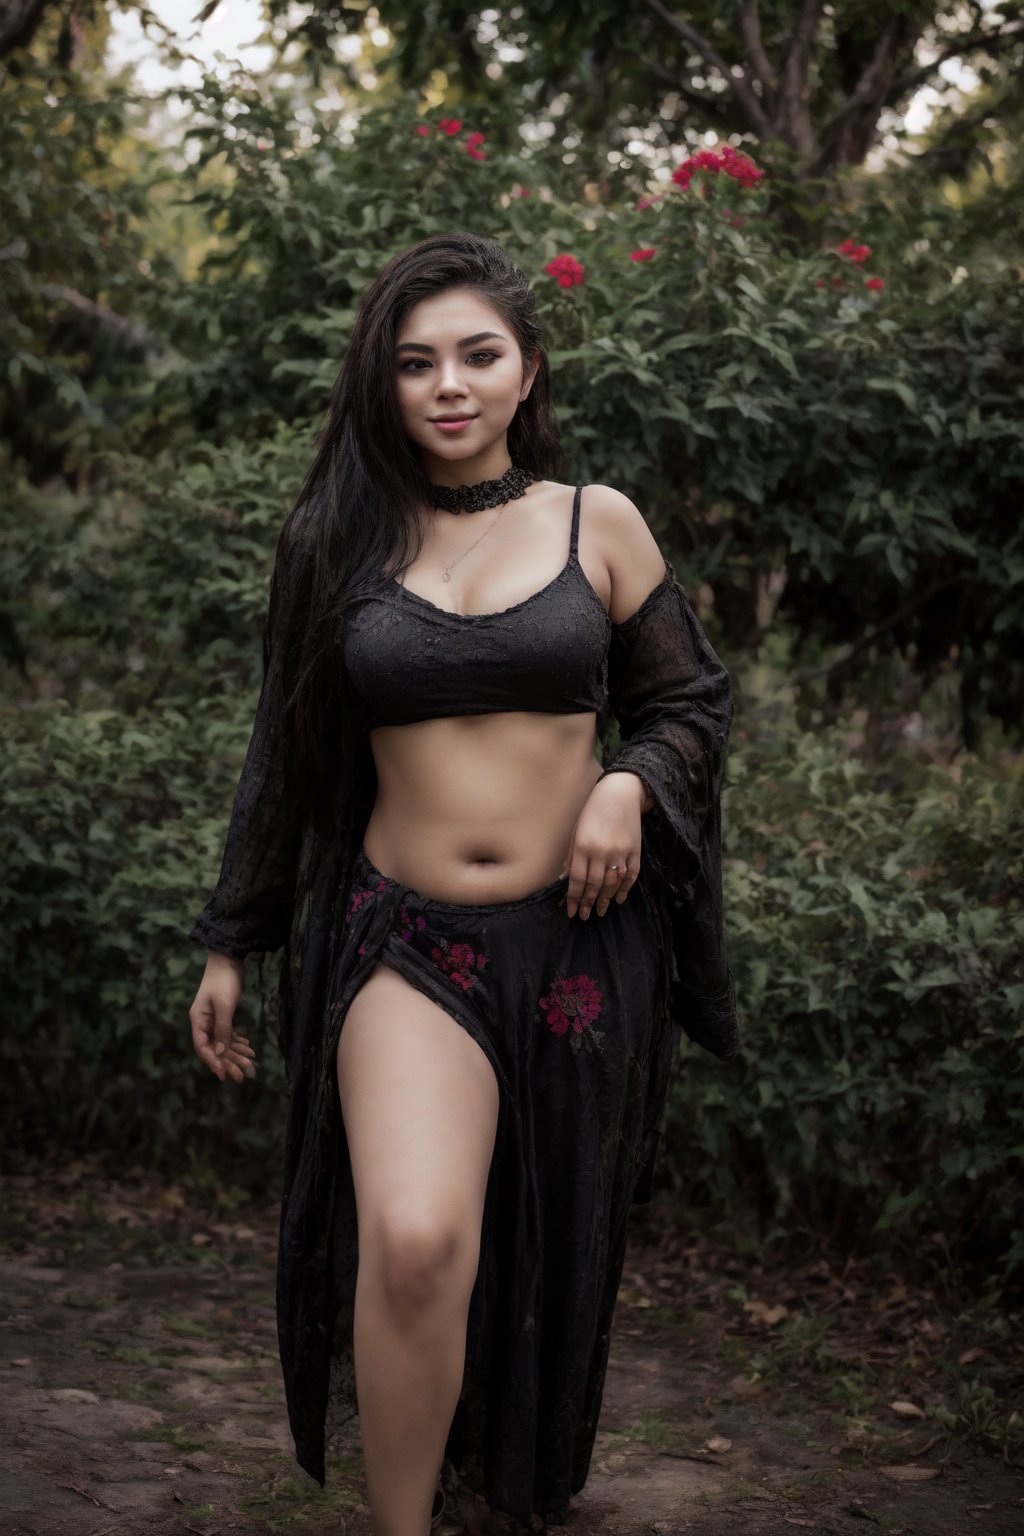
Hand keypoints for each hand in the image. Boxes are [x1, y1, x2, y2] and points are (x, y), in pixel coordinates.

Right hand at [189, 952, 256, 1084]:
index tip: (224, 1075)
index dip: (213, 1062)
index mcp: (198, 1020)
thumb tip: (219, 1052)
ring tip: (251, 1061)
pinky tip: (248, 1047)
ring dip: (236, 1052)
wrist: (228, 958)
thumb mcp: (224, 1006)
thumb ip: (222, 1029)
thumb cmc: (224, 981)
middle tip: (243, 1076)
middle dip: (228, 1061)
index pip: (203, 1047)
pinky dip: (238, 1040)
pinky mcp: (223, 1013)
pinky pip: (228, 1032)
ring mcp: (213, 1018)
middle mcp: (203, 1021)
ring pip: (223, 1041)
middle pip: (214, 1047)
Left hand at [560, 774, 644, 919]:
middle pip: (594, 885)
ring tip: (599, 912)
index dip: (574, 898)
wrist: (621, 792)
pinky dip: (625, 889)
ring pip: (612, 884)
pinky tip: (619, 899)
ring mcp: (620, 852)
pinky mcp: (635, 851)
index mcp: (584, 846)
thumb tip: (563, 878)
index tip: (571, 911)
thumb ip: (570, 855)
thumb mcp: (576, 830)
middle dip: (588, 903)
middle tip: (584, 916)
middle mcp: (602, 852)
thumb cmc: (593, 809)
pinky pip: (630, 876)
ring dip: (605, 900)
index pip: (578, 880)